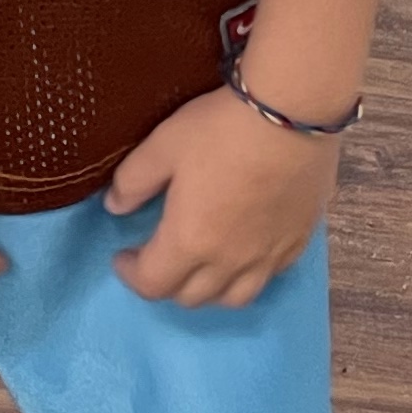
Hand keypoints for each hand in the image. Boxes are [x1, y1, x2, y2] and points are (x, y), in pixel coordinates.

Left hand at [105, 84, 339, 307]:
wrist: (293, 113)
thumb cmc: (221, 129)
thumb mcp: (163, 145)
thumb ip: (134, 181)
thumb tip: (115, 207)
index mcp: (190, 241)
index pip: (153, 284)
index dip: (131, 275)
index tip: (123, 256)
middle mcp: (229, 262)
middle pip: (192, 297)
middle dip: (166, 282)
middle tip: (157, 256)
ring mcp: (267, 257)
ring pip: (233, 299)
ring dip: (208, 290)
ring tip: (198, 264)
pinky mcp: (296, 243)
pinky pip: (268, 278)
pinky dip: (246, 276)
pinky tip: (242, 252)